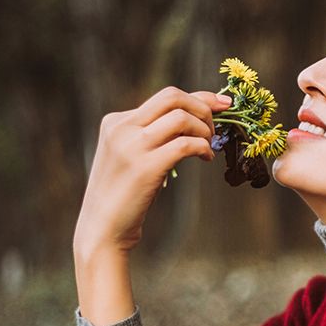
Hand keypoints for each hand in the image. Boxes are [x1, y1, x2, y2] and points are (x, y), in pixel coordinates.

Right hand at [73, 86, 231, 256]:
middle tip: (214, 130)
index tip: (223, 103)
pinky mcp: (145, 168)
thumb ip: (153, 135)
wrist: (102, 228)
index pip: (165, 97)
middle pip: (173, 97)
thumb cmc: (124, 194)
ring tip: (209, 146)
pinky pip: (185, 145)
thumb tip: (195, 118)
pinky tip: (206, 158)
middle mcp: (121, 128)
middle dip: (203, 108)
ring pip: (181, 118)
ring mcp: (131, 147)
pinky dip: (203, 148)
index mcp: (116, 122)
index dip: (200, 97)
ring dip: (204, 130)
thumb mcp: (132, 156)